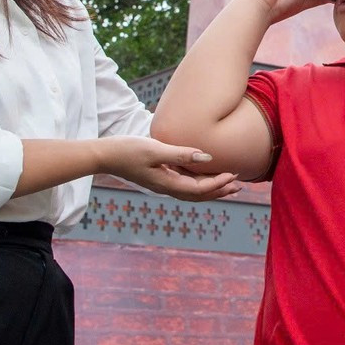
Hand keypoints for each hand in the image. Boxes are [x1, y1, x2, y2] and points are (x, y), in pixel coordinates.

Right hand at [96, 136, 240, 201]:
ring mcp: (162, 183)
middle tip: (240, 186)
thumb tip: (207, 156)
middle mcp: (166, 187)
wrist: (105, 156)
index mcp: (167, 184)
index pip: (200, 189)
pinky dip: (199, 183)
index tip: (234, 174)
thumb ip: (181, 153)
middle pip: (199, 195)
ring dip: (211, 189)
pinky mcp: (158, 177)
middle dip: (220, 191)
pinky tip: (204, 175)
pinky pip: (184, 184)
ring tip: (228, 184)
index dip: (218, 183)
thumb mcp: (156, 149)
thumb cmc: (128, 150)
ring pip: (192, 191)